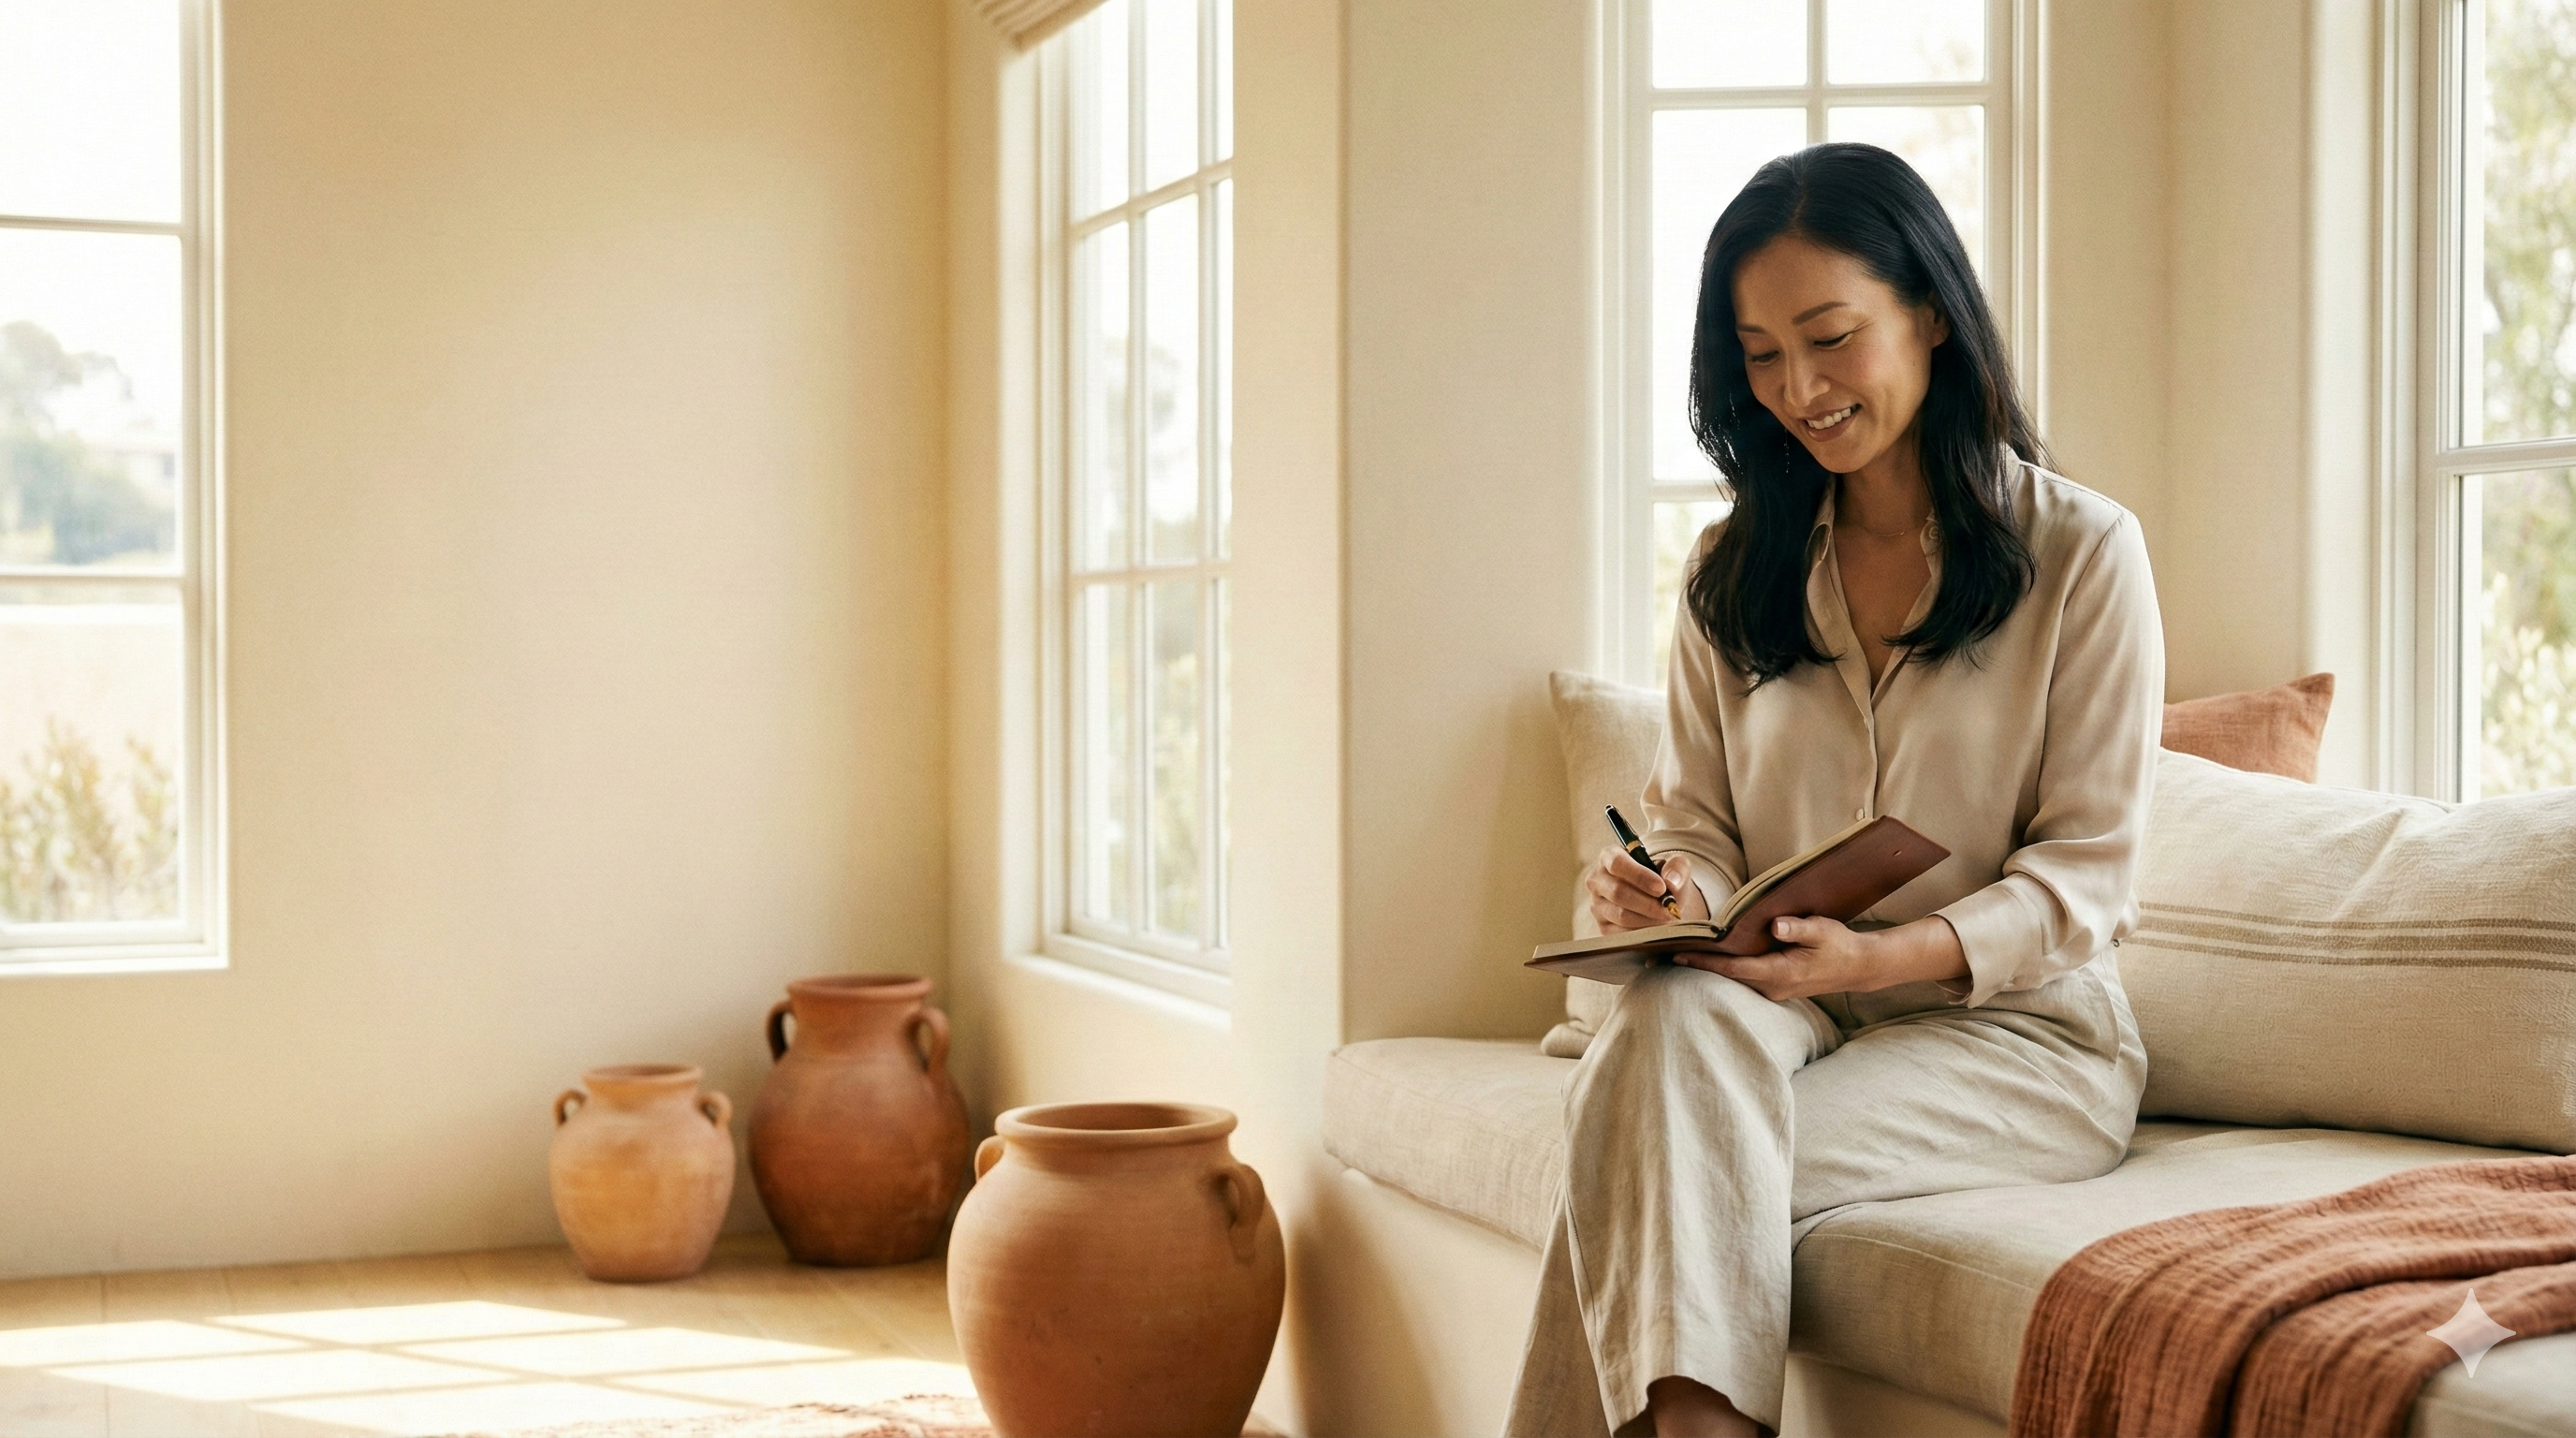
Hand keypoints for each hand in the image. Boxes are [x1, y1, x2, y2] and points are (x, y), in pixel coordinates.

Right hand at [1586, 845, 1709, 932]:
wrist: (1660, 902)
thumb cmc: (1664, 879)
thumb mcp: (1675, 866)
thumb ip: (1677, 867)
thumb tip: (1671, 881)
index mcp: (1609, 856)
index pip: (1617, 863)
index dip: (1639, 876)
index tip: (1661, 888)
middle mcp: (1597, 880)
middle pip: (1617, 892)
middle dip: (1647, 903)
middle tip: (1670, 909)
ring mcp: (1597, 905)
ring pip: (1620, 915)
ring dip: (1648, 919)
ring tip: (1667, 918)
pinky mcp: (1603, 926)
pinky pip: (1622, 933)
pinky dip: (1644, 933)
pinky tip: (1657, 927)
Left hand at [1676, 914, 1968, 1001]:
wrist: (1859, 967)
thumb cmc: (1840, 945)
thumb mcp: (1822, 930)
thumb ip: (1799, 928)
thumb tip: (1776, 926)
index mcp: (1780, 973)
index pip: (1733, 968)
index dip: (1705, 961)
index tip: (1679, 954)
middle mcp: (1773, 986)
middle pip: (1727, 976)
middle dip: (1699, 965)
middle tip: (1665, 953)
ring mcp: (1774, 989)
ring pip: (1735, 979)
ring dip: (1710, 968)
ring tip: (1679, 952)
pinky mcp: (1777, 986)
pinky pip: (1745, 978)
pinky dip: (1726, 968)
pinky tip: (1712, 956)